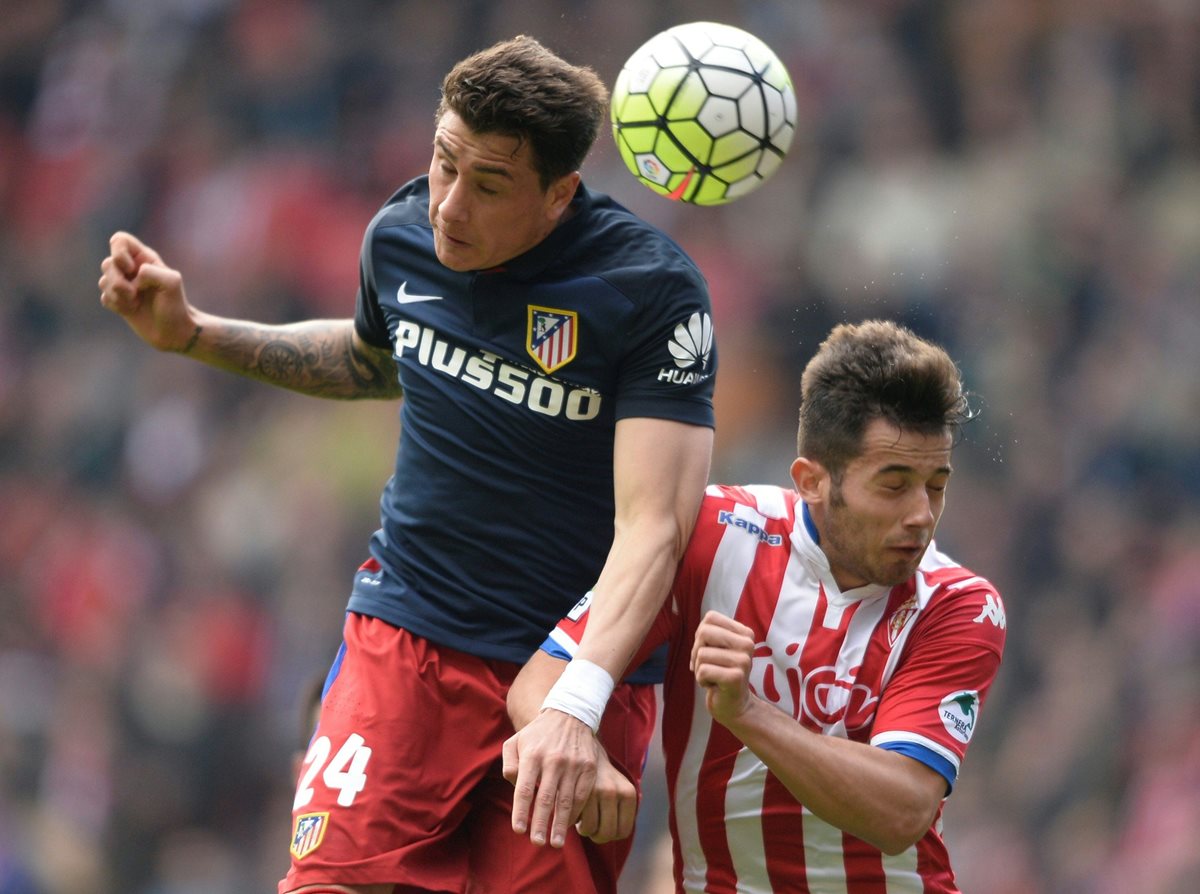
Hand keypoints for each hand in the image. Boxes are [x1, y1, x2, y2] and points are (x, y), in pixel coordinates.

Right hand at [98, 231, 197, 351]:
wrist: (175, 331)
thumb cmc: (176, 305)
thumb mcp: (172, 282)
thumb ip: (152, 272)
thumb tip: (133, 276)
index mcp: (144, 258)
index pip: (119, 239)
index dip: (118, 252)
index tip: (131, 268)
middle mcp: (131, 269)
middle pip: (107, 263)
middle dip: (117, 279)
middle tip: (134, 292)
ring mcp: (123, 285)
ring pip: (103, 281)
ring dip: (118, 294)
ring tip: (135, 302)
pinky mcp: (118, 301)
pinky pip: (104, 298)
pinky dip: (115, 304)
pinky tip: (130, 310)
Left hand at [502, 708, 599, 847]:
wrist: (569, 715)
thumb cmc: (537, 735)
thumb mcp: (516, 742)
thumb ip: (509, 764)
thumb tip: (512, 783)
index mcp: (532, 755)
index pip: (524, 788)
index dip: (521, 811)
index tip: (519, 830)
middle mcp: (553, 760)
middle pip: (545, 798)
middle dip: (541, 823)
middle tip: (537, 843)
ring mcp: (573, 764)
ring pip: (566, 800)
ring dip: (561, 824)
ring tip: (555, 843)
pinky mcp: (588, 767)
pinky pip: (582, 795)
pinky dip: (576, 812)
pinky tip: (570, 825)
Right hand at [574, 748, 637, 843]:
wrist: (582, 748)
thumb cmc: (601, 776)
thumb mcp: (619, 788)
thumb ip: (620, 811)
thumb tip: (615, 835)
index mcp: (629, 794)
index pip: (623, 832)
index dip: (611, 834)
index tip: (603, 827)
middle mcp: (614, 791)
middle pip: (607, 834)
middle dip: (597, 835)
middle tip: (591, 827)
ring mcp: (595, 790)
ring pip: (590, 829)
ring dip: (584, 829)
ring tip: (582, 818)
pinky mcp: (576, 790)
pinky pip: (575, 820)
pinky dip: (573, 822)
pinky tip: (574, 812)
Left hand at [690, 610, 755, 725]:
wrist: (735, 705)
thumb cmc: (721, 672)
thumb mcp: (718, 647)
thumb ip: (709, 633)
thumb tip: (699, 630)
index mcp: (745, 633)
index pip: (711, 618)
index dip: (701, 635)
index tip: (708, 651)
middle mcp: (748, 644)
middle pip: (704, 632)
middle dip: (696, 651)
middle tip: (707, 665)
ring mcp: (743, 661)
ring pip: (701, 654)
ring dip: (699, 668)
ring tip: (713, 676)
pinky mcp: (736, 677)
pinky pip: (702, 671)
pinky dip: (701, 680)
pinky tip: (714, 685)